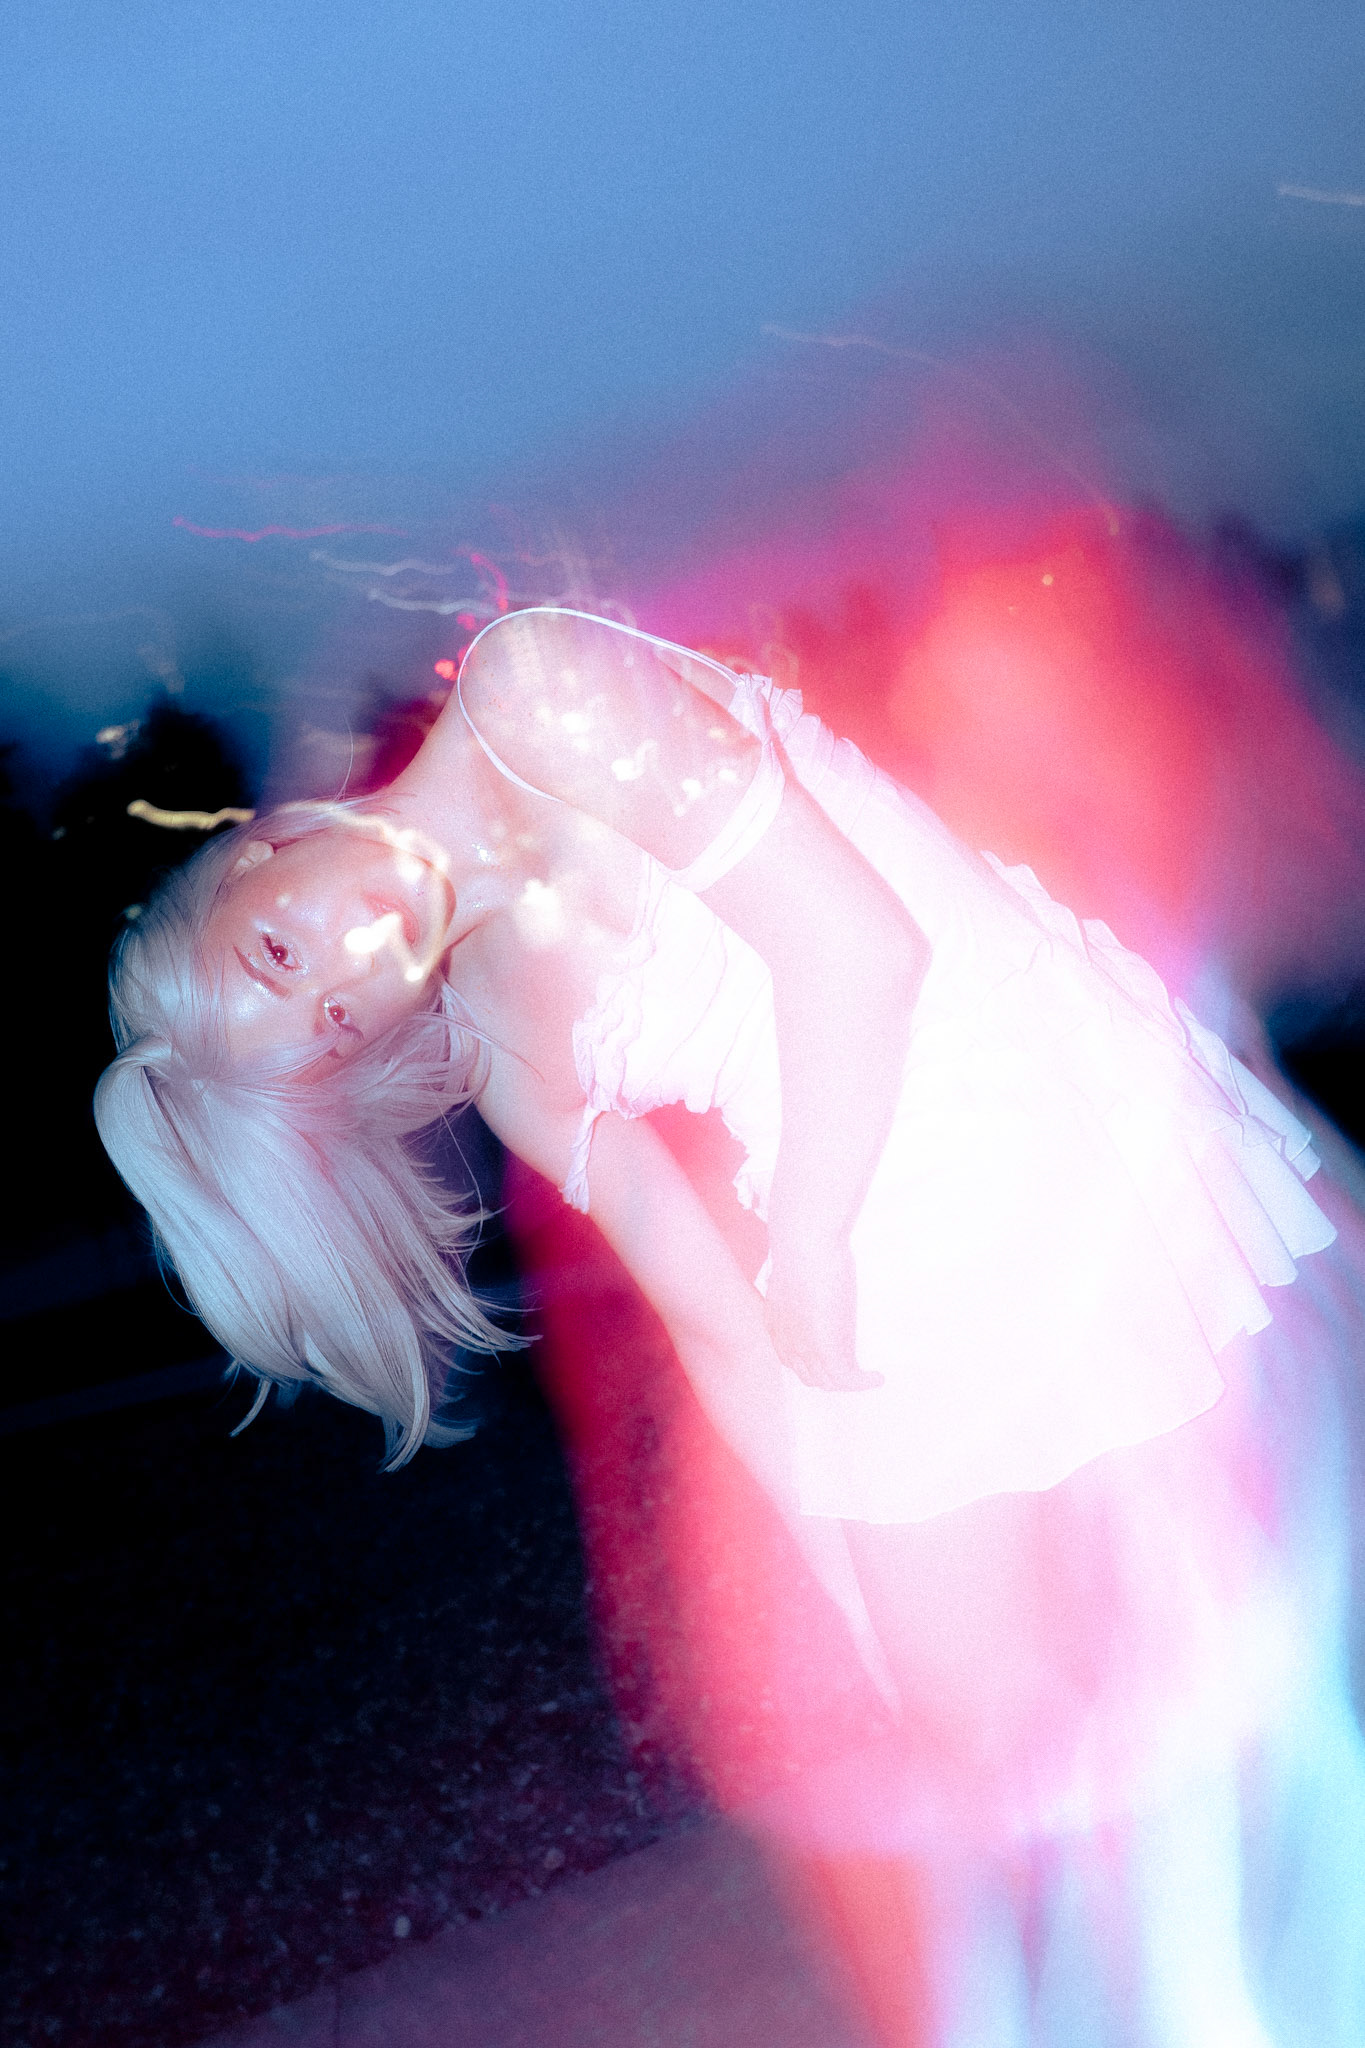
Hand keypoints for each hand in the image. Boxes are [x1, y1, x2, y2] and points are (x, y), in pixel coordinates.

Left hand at [763, 1241, 884, 1392]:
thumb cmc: (801, 1246)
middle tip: (852, 1367)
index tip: (827, 1355)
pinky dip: (863, 1382)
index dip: (809, 1362)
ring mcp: (807, 1349)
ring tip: (867, 1376)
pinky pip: (846, 1379)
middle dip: (828, 1374)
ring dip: (848, 1381)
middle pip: (808, 1374)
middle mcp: (787, 1341)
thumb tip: (812, 1269)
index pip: (790, 1356)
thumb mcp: (795, 1267)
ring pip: (827, 1380)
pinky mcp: (829, 1350)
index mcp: (777, 1322)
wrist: (805, 1246)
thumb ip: (800, 1276)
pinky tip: (877, 1377)